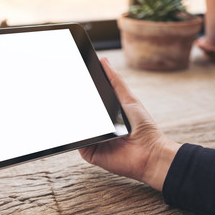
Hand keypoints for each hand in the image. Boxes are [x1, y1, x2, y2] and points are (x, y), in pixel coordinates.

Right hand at [79, 58, 180, 190]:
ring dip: (72, 118)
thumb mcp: (128, 99)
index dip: (78, 91)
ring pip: (76, 127)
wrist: (149, 153)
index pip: (87, 101)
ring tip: (70, 107)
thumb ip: (115, 81)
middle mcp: (95, 127)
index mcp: (103, 114)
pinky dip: (75, 135)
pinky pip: (76, 143)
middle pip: (79, 113)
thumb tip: (104, 61)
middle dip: (72, 104)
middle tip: (64, 90)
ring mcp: (91, 139)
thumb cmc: (143, 127)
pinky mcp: (88, 152)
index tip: (70, 77)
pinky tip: (78, 125)